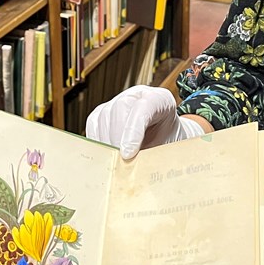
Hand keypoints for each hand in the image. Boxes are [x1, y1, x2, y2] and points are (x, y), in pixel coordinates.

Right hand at [85, 85, 204, 159]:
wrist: (166, 140)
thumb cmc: (169, 144)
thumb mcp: (170, 149)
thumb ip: (157, 154)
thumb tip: (138, 168)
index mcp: (161, 99)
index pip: (144, 107)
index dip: (134, 131)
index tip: (128, 154)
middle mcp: (137, 96)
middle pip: (120, 109)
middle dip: (117, 138)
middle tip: (119, 163)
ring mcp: (118, 101)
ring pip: (103, 117)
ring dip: (106, 144)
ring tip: (114, 163)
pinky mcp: (104, 113)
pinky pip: (93, 125)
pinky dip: (97, 143)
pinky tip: (106, 157)